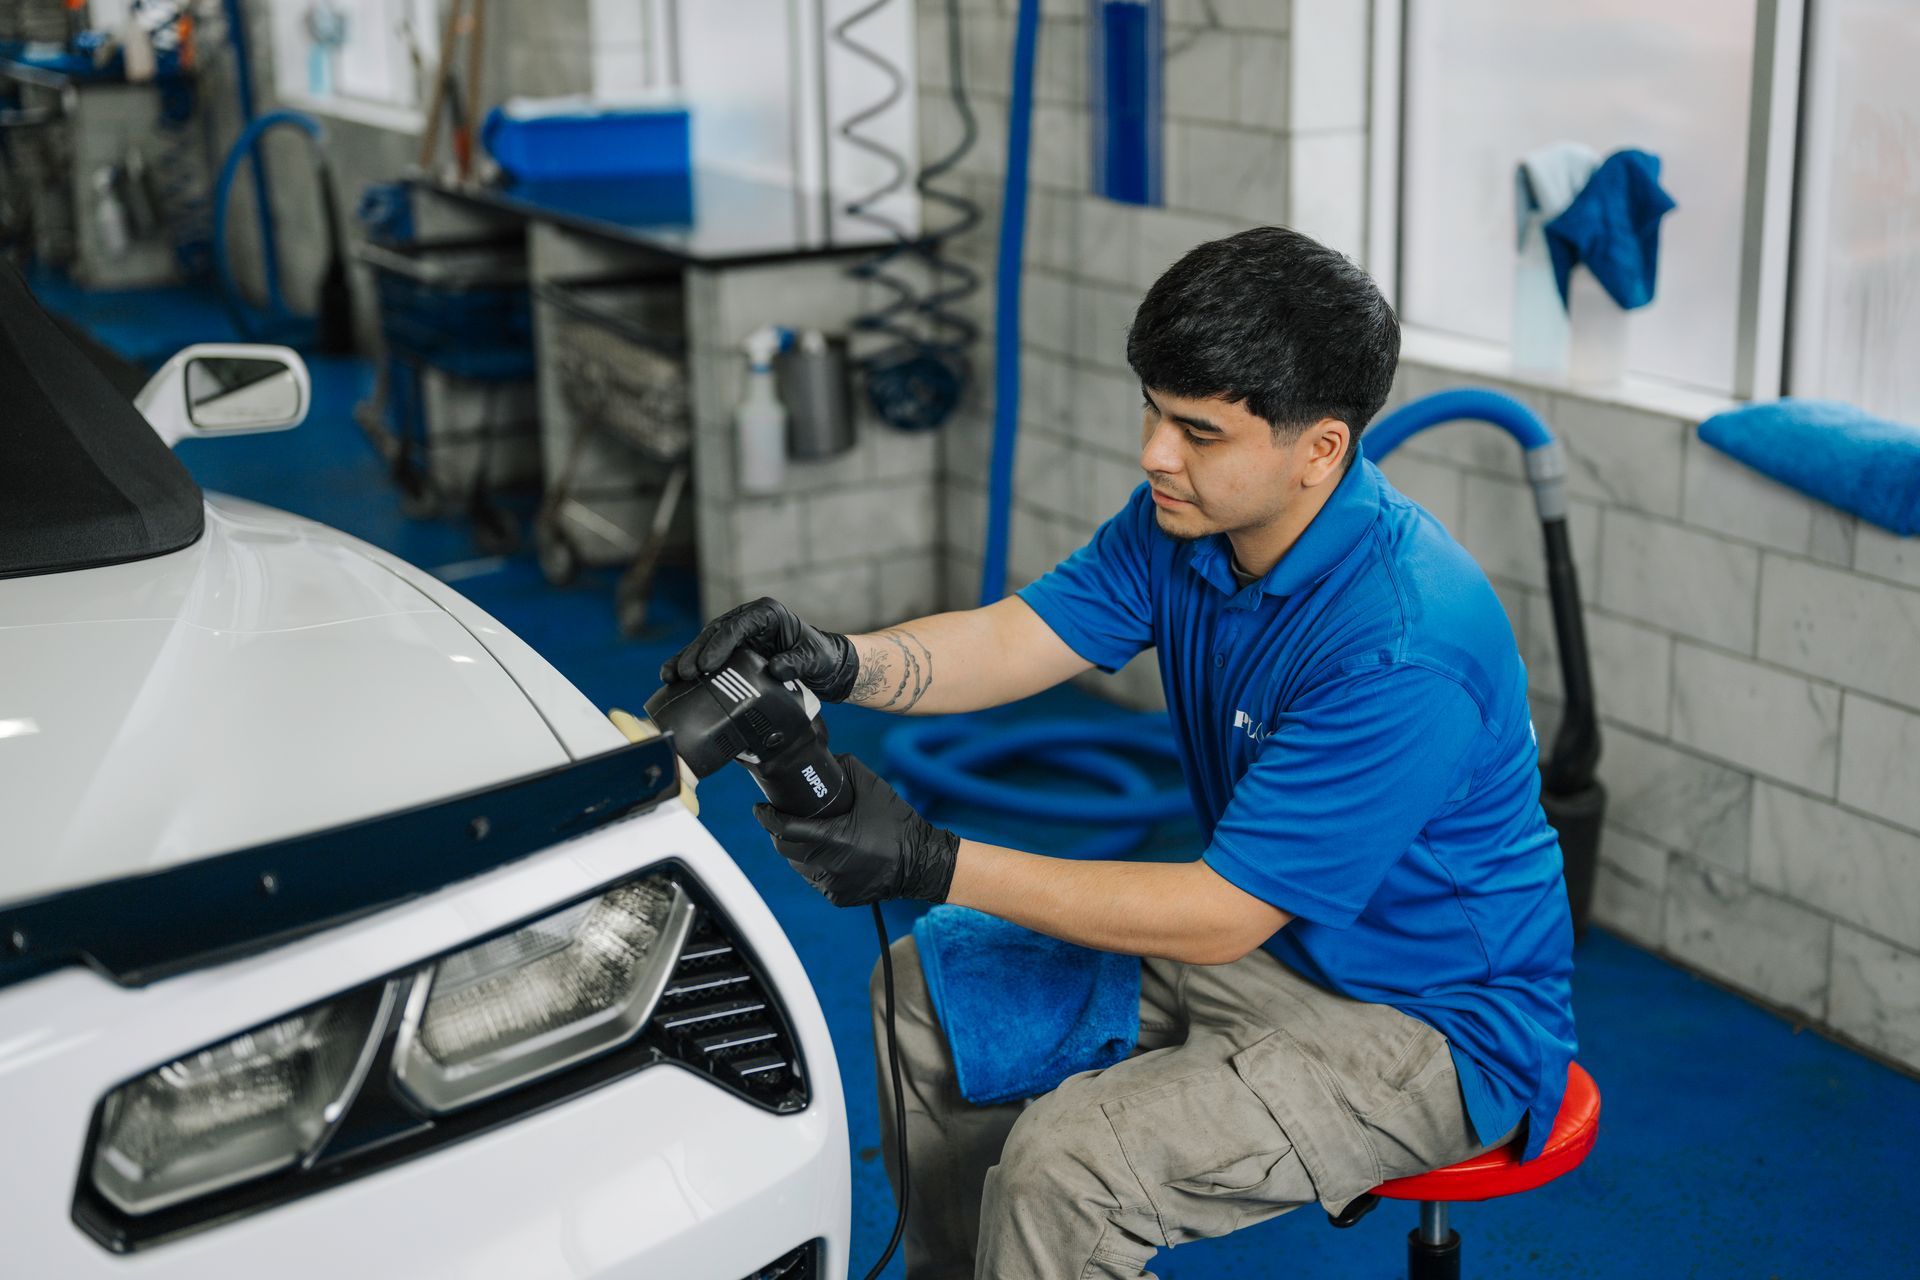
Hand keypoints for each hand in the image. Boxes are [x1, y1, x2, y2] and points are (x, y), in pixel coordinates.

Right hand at [659, 597, 858, 701]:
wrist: (823, 665)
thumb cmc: (820, 657)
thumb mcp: (814, 659)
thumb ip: (796, 662)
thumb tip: (776, 669)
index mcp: (766, 614)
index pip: (737, 626)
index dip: (719, 645)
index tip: (708, 665)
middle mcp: (749, 620)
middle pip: (716, 633)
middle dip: (697, 653)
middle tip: (685, 673)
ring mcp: (739, 634)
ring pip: (706, 643)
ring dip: (688, 659)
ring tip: (670, 677)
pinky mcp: (734, 650)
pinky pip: (708, 655)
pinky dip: (693, 666)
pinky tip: (674, 679)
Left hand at [753, 755, 958, 907]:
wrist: (921, 862)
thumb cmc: (898, 824)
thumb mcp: (871, 786)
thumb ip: (842, 767)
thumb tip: (820, 760)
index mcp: (833, 838)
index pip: (784, 829)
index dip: (767, 818)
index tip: (760, 809)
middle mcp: (828, 865)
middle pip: (785, 849)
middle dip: (778, 832)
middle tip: (782, 819)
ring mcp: (832, 885)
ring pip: (798, 866)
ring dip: (795, 850)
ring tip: (805, 835)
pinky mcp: (838, 897)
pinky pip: (815, 880)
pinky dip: (814, 867)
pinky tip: (825, 854)